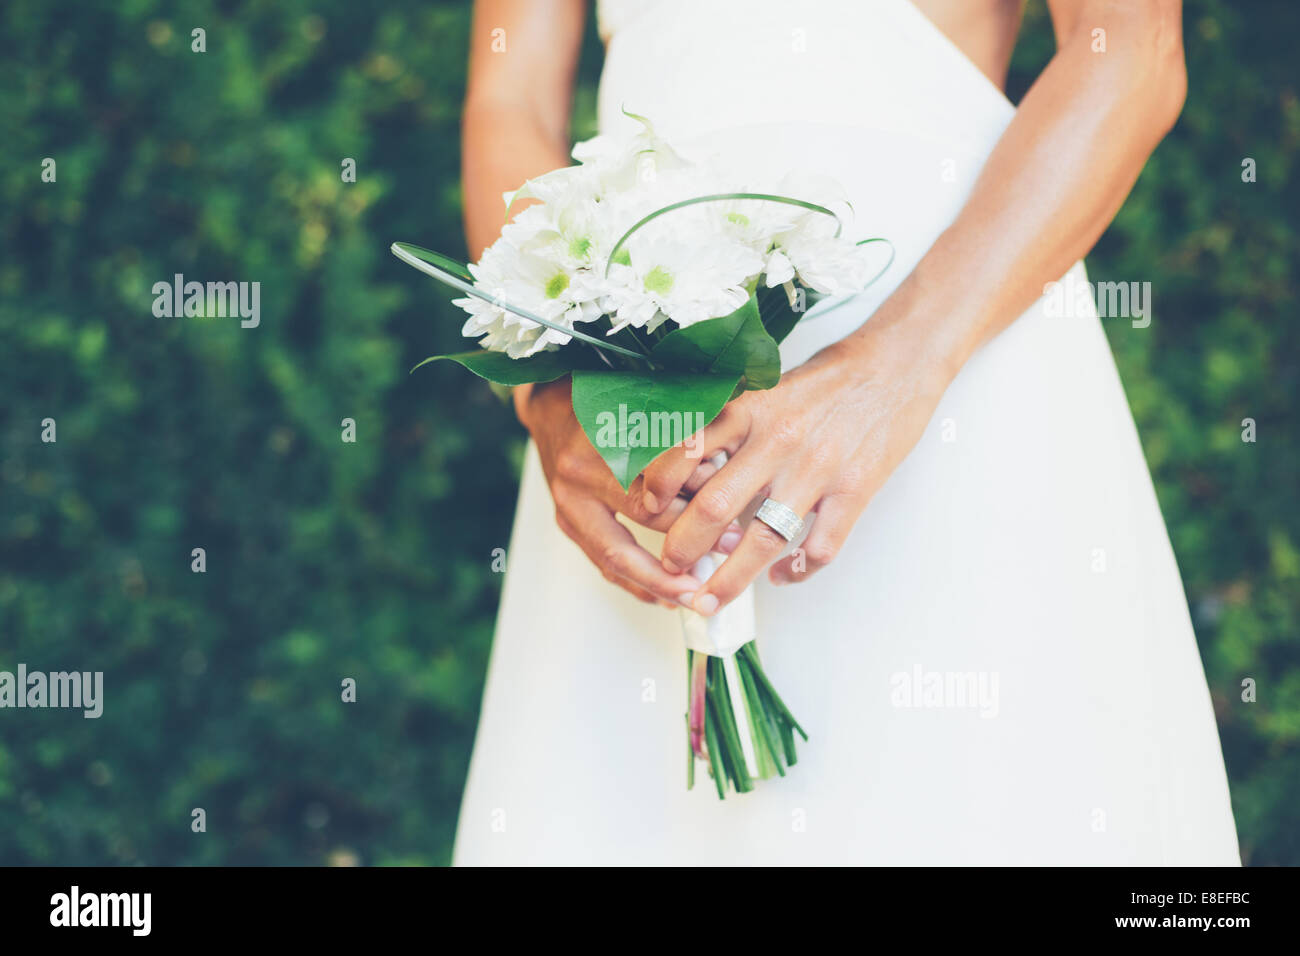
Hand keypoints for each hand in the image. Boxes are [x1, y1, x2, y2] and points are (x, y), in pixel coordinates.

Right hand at [517, 377, 715, 606]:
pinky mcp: (564, 521)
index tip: (732, 531)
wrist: (550, 406)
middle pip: (641, 520)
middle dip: (685, 549)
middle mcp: (580, 473)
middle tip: (719, 568)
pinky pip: (600, 562)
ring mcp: (567, 501)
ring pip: (615, 556)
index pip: (659, 479)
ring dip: (657, 582)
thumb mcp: (645, 406)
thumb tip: (724, 480)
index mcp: (604, 437)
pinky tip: (661, 598)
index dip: (698, 509)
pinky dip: (633, 583)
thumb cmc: (605, 403)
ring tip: (690, 596)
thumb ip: (681, 442)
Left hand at [641, 313, 956, 614]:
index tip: (644, 513)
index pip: (687, 454)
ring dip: (730, 579)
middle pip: (715, 507)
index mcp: (750, 410)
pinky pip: (819, 547)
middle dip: (683, 548)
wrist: (896, 365)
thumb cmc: (825, 381)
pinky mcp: (855, 490)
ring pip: (762, 538)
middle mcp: (777, 440)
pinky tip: (781, 576)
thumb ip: (728, 427)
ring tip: (710, 601)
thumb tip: (685, 471)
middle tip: (670, 569)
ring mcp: (817, 468)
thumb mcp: (766, 390)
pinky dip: (796, 571)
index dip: (658, 489)